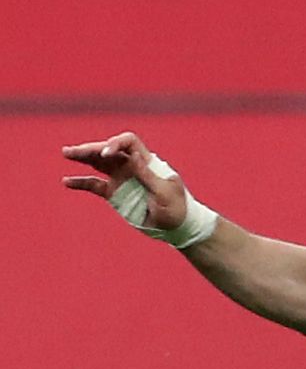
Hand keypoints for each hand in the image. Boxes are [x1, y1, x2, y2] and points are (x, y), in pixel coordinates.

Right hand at [62, 132, 186, 230]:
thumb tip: (135, 155)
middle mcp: (132, 166)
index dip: (116, 143)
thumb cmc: (176, 207)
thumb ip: (147, 175)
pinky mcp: (115, 193)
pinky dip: (81, 182)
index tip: (106, 153)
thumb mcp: (164, 191)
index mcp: (147, 162)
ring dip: (83, 157)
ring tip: (66, 152)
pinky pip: (95, 185)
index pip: (129, 142)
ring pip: (99, 163)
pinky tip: (66, 181)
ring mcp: (122, 179)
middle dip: (91, 149)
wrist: (176, 226)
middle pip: (109, 151)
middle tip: (71, 151)